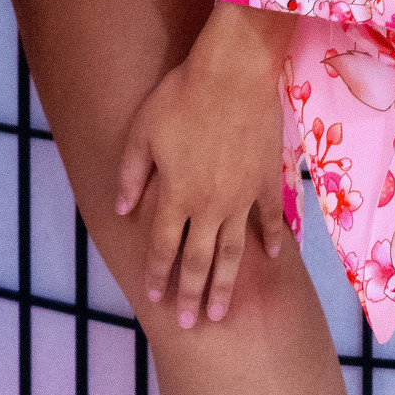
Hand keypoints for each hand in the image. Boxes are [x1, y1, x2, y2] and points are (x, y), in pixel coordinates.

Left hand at [114, 3, 289, 328]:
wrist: (233, 72)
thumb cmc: (181, 96)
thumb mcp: (142, 131)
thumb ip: (131, 174)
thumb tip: (122, 210)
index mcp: (175, 195)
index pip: (163, 246)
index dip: (158, 273)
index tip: (155, 298)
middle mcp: (208, 206)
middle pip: (199, 260)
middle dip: (190, 293)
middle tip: (189, 322)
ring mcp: (241, 197)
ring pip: (233, 251)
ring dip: (226, 283)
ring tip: (221, 309)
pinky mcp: (267, 181)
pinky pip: (270, 219)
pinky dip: (272, 241)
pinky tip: (272, 258)